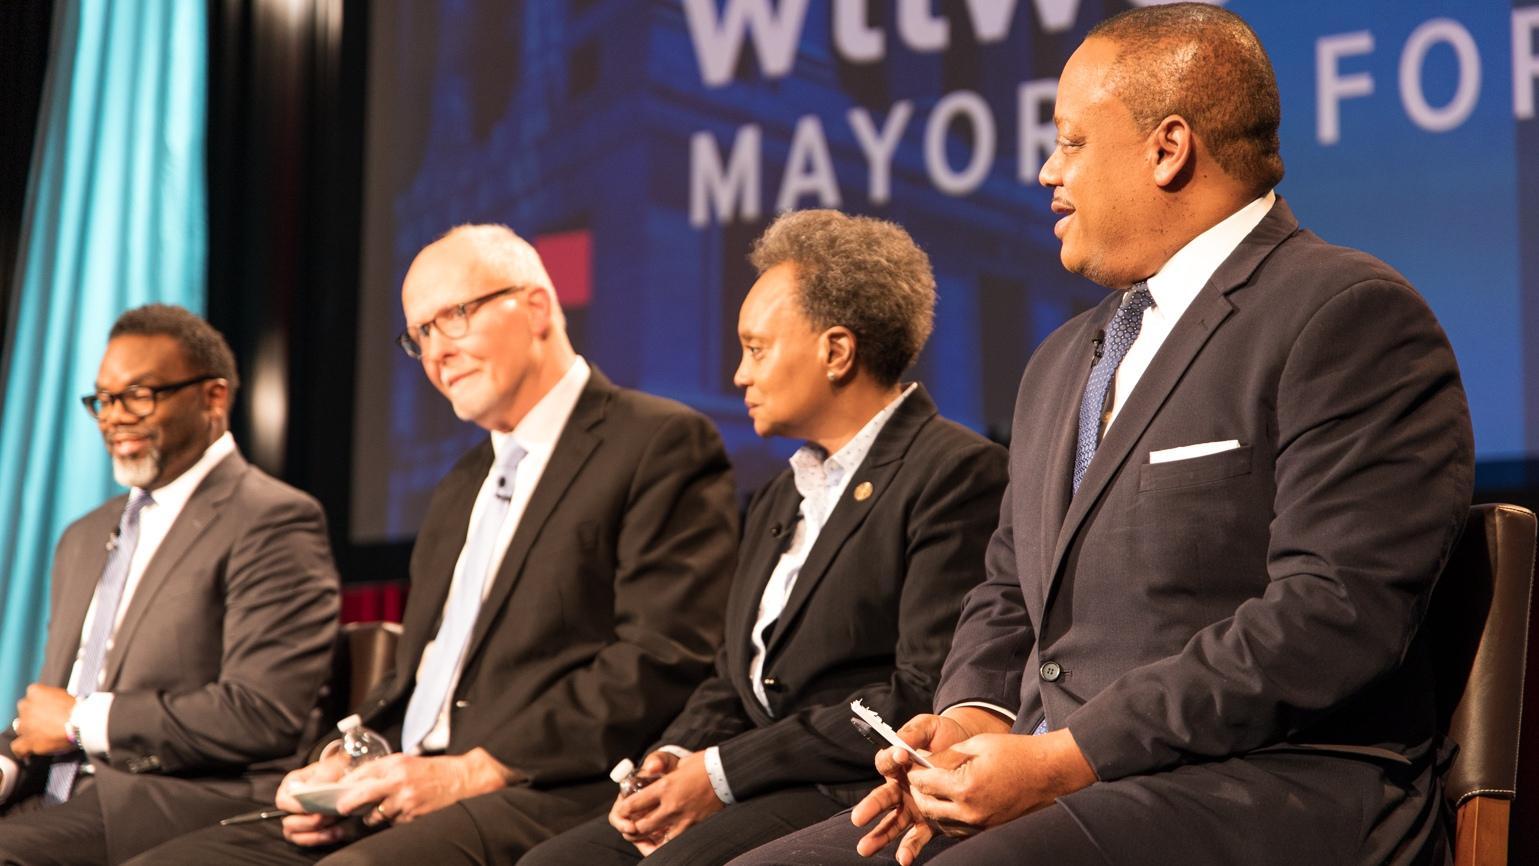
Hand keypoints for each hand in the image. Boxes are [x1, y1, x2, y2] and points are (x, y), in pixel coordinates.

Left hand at [12, 685, 76, 757]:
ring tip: (42, 735)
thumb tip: (53, 705)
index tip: (49, 706)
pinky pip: (18, 747)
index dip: (41, 701)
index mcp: (35, 692)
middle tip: (47, 719)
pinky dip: (22, 750)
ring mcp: (24, 725)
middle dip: (32, 715)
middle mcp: (25, 706)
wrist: (80, 723)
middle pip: (24, 710)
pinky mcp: (27, 741)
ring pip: (20, 728)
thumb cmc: (77, 708)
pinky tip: (28, 751)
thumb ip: (52, 698)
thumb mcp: (65, 694)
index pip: (32, 694)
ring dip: (29, 730)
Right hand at [277, 754, 349, 846]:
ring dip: (317, 831)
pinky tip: (338, 832)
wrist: (346, 779)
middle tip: (329, 814)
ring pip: (296, 834)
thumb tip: (315, 787)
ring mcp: (296, 819)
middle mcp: (290, 804)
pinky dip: (323, 838)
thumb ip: (324, 774)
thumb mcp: (333, 767)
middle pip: (289, 821)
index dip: (296, 808)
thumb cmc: (336, 771)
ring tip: (335, 821)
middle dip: (311, 821)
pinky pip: (308, 841)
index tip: (313, 808)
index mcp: (291, 785)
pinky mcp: (306, 831)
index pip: (283, 801)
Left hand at [337, 748, 518, 828]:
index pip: (363, 773)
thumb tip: (356, 782)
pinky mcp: (413, 816)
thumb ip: (383, 770)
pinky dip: (394, 820)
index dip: (347, 784)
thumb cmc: (433, 771)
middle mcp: (399, 781)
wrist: (462, 780)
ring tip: (385, 808)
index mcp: (396, 764)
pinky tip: (405, 811)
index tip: (337, 791)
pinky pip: (393, 822)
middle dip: (348, 803)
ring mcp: (406, 800)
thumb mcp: (406, 762)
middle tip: (340, 808)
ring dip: (375, 815)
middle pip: (363, 794)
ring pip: (377, 814)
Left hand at [611, 750, 723, 853]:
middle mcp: (670, 806)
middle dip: (634, 825)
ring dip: (650, 835)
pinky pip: (675, 840)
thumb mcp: (679, 763)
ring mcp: (683, 819)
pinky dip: (667, 839)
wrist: (728, 774)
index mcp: (664, 787)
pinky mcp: (694, 826)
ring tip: (650, 831)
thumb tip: (649, 772)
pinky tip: (666, 835)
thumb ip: (662, 771)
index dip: (624, 809)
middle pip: (641, 825)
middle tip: (634, 822)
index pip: (634, 804)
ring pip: (657, 837)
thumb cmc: (704, 765)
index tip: (623, 810)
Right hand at [851, 708, 1005, 864]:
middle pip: (882, 798)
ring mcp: (913, 807)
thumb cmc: (945, 735)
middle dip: (870, 808)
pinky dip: (909, 848)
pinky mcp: (928, 821)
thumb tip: (900, 740)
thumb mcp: (930, 726)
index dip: (891, 758)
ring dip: (879, 836)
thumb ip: (915, 730)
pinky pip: (916, 837)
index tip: (901, 754)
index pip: (885, 762)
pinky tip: (904, 859)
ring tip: (865, 848)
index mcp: (898, 764)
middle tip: (858, 818)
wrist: (971, 751)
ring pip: (893, 823)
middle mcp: (901, 788)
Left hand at [907, 729, 1096, 838]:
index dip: (914, 773)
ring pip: (939, 821)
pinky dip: (946, 817)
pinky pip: (955, 828)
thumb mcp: (975, 745)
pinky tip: (947, 802)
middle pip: (926, 806)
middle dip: (918, 791)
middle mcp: (969, 810)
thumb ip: (946, 756)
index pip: (924, 783)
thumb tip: (923, 762)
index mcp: (964, 786)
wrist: (1046, 772)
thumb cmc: (1014, 753)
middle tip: (918, 778)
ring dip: (930, 806)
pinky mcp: (986, 829)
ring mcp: (978, 823)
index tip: (912, 766)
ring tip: (931, 789)